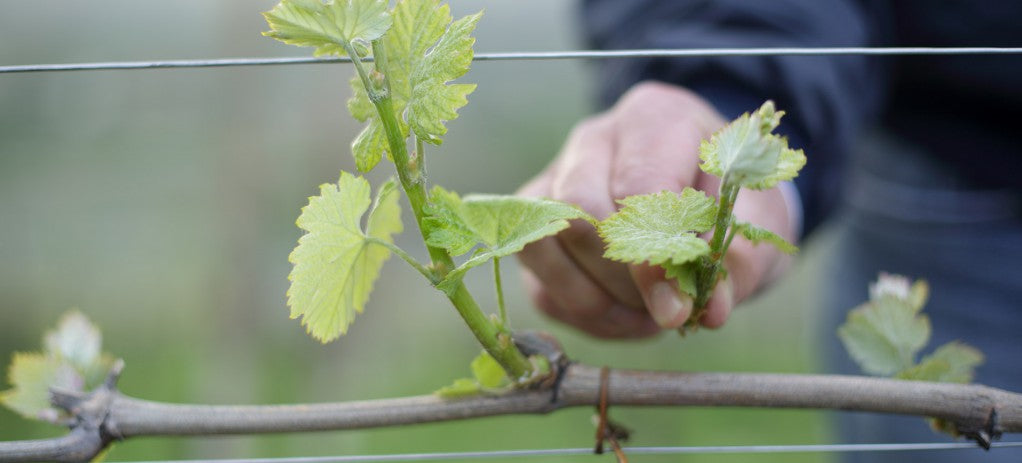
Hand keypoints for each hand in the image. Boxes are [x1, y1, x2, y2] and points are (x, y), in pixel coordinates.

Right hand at [516, 81, 796, 337]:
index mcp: (653, 119)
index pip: (636, 186)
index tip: (677, 307)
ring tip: (648, 315)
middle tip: (668, 312)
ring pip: (546, 247)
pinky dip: (585, 314)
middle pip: (580, 212)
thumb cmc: (733, 201)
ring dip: (598, 300)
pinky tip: (626, 315)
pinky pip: (541, 283)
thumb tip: (707, 309)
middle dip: (624, 280)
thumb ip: (739, 262)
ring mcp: (554, 180)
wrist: (708, 194)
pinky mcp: (535, 226)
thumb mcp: (756, 223)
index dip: (653, 257)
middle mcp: (593, 140)